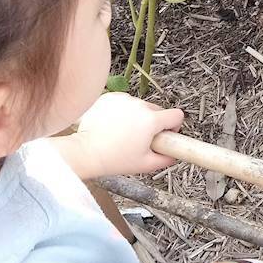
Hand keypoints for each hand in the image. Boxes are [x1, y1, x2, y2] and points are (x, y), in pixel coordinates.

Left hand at [60, 93, 183, 177]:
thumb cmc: (112, 159)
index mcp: (151, 120)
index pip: (176, 115)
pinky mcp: (109, 97)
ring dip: (136, 117)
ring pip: (139, 106)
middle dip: (153, 123)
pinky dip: (121, 112)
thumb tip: (173, 155)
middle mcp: (139, 105)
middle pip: (158, 110)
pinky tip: (112, 125)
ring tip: (122, 133)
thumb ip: (165, 159)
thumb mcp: (145, 165)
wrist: (85, 152)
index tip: (164, 134)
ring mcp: (123, 99)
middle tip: (140, 139)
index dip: (173, 126)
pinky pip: (123, 102)